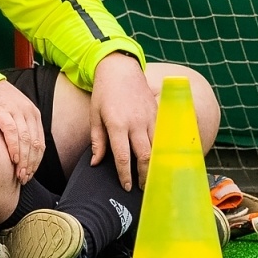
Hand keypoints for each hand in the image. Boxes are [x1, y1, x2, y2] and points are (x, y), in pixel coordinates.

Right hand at [0, 81, 43, 185]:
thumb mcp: (16, 114)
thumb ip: (22, 130)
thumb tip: (23, 154)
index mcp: (34, 114)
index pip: (40, 143)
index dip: (36, 162)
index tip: (31, 174)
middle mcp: (28, 113)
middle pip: (34, 144)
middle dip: (30, 164)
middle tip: (24, 178)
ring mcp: (16, 111)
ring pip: (25, 140)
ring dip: (23, 160)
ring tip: (19, 173)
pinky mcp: (2, 111)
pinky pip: (12, 132)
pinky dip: (14, 146)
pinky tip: (13, 158)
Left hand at [89, 53, 155, 190]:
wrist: (120, 68)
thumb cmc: (104, 93)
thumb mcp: (95, 115)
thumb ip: (97, 141)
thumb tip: (96, 163)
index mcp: (117, 124)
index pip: (124, 157)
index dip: (126, 175)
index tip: (127, 187)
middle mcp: (136, 123)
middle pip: (145, 156)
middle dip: (145, 176)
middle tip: (143, 188)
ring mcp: (150, 117)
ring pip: (157, 148)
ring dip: (156, 165)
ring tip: (153, 177)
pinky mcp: (158, 112)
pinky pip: (163, 135)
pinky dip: (162, 149)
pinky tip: (160, 159)